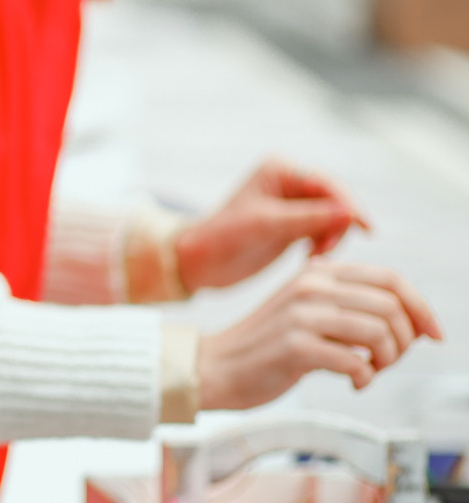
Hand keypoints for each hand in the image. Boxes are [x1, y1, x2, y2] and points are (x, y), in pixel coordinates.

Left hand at [176, 160, 368, 291]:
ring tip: (312, 256)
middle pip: (336, 200)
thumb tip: (350, 211)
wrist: (203, 261)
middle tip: (322, 251)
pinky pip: (326, 231)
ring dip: (331, 237)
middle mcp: (289, 181)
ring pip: (334, 218)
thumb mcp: (267, 225)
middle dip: (338, 225)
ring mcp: (293, 203)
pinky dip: (325, 244)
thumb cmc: (226, 236)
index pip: (326, 183)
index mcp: (279, 169)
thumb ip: (309, 218)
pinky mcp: (295, 225)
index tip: (366, 229)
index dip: (349, 205)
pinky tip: (309, 257)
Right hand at [197, 259, 441, 408]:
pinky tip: (353, 382)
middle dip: (403, 342)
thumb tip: (415, 323)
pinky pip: (356, 363)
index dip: (422, 307)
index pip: (389, 278)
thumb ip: (353, 305)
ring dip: (387, 361)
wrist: (218, 365)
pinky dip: (365, 378)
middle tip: (387, 361)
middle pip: (391, 308)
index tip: (434, 334)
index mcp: (317, 272)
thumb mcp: (309, 308)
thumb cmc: (270, 344)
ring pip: (379, 333)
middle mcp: (310, 286)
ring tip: (370, 371)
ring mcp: (301, 315)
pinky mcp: (296, 347)